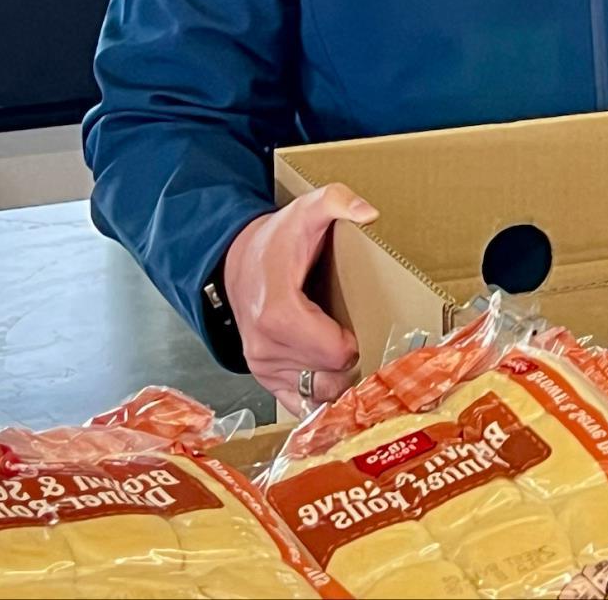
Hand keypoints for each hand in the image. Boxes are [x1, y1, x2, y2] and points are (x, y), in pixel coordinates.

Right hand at [221, 183, 375, 414]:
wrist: (238, 260)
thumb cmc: (278, 240)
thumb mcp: (308, 210)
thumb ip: (337, 202)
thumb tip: (368, 213)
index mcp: (279, 313)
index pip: (335, 353)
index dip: (353, 341)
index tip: (352, 323)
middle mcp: (266, 347)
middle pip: (332, 378)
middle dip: (350, 360)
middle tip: (355, 335)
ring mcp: (262, 366)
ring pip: (319, 395)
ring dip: (338, 379)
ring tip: (343, 352)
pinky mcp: (264, 377)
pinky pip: (297, 406)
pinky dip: (318, 398)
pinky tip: (330, 377)